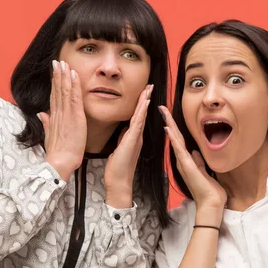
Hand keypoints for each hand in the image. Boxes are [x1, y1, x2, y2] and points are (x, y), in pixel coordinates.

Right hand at [38, 60, 86, 180]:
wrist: (60, 161)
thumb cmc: (58, 152)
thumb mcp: (50, 135)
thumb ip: (46, 123)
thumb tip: (41, 114)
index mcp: (53, 117)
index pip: (54, 96)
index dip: (54, 83)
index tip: (54, 71)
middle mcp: (58, 113)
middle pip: (57, 90)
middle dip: (57, 75)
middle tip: (57, 61)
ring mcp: (65, 114)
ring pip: (64, 90)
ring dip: (64, 76)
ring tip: (63, 63)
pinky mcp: (74, 117)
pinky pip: (73, 97)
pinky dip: (73, 85)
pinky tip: (73, 74)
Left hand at [104, 84, 152, 207]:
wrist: (119, 182)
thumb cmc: (117, 168)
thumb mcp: (118, 148)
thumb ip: (123, 138)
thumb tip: (123, 129)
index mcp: (133, 137)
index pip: (137, 116)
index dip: (141, 103)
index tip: (144, 92)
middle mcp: (137, 136)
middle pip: (142, 113)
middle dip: (146, 98)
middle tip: (150, 85)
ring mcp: (136, 138)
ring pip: (141, 115)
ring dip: (145, 101)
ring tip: (149, 89)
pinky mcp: (132, 141)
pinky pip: (138, 123)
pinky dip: (142, 112)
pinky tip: (145, 103)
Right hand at [159, 105, 226, 210]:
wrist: (211, 204)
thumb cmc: (210, 191)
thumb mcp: (205, 173)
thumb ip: (199, 163)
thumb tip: (196, 153)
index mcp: (187, 162)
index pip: (179, 141)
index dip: (174, 127)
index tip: (168, 116)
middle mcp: (182, 161)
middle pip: (174, 137)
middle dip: (168, 121)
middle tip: (162, 107)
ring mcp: (183, 163)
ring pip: (175, 140)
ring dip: (169, 125)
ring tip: (163, 112)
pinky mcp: (187, 166)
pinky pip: (178, 149)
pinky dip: (173, 138)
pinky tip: (168, 129)